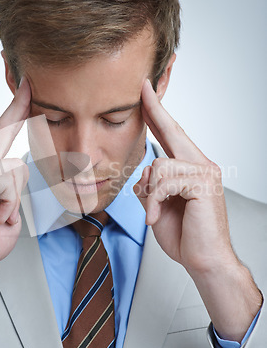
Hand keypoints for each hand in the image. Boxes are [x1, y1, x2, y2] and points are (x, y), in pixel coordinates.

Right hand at [0, 77, 30, 343]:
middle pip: (1, 133)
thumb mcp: (8, 203)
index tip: (25, 90)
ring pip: (14, 168)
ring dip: (14, 198)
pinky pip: (6, 183)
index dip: (14, 111)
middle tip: (27, 87)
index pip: (0, 133)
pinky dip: (7, 205)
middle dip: (16, 110)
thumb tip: (19, 167)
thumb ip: (12, 182)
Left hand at [134, 79, 261, 340]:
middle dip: (155, 110)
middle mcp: (201, 165)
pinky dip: (154, 200)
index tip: (146, 92)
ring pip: (160, 164)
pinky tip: (157, 217)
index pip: (171, 136)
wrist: (204, 261)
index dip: (158, 114)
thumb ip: (150, 185)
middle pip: (173, 131)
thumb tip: (143, 173)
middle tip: (143, 86)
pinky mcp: (203, 183)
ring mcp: (205, 172)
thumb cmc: (184, 236)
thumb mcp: (157, 206)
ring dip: (149, 193)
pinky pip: (164, 179)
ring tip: (153, 213)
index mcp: (190, 169)